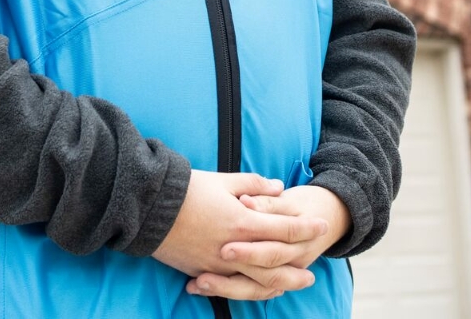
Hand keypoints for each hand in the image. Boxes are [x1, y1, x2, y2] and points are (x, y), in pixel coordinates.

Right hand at [152, 170, 330, 299]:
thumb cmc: (186, 190)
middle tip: (313, 272)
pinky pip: (232, 287)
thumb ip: (253, 185)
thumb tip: (278, 187)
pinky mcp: (202, 271)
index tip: (322, 226)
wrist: (148, 209)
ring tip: (291, 286)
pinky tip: (258, 289)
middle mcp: (235, 248)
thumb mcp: (222, 180)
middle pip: (276, 264)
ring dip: (278, 285)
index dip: (306, 228)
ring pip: (256, 282)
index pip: (285, 229)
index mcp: (243, 222)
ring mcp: (218, 264)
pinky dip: (249, 290)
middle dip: (297, 267)